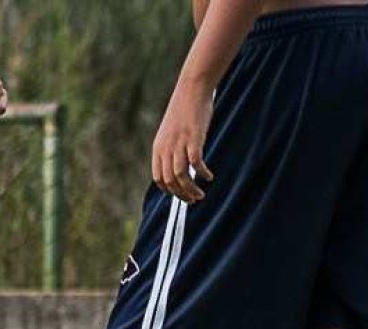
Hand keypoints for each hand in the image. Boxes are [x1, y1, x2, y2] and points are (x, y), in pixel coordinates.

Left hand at [152, 78, 214, 201]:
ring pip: (181, 177)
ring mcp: (179, 144)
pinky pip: (196, 164)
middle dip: (181, 195)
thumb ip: (172, 148)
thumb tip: (179, 165)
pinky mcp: (193, 139)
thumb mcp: (171, 131)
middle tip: (193, 200)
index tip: (179, 195)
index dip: (168, 190)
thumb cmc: (184, 109)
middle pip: (170, 181)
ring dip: (191, 190)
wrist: (191, 88)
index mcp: (158, 148)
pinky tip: (209, 176)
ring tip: (200, 195)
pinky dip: (202, 173)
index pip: (159, 178)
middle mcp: (166, 148)